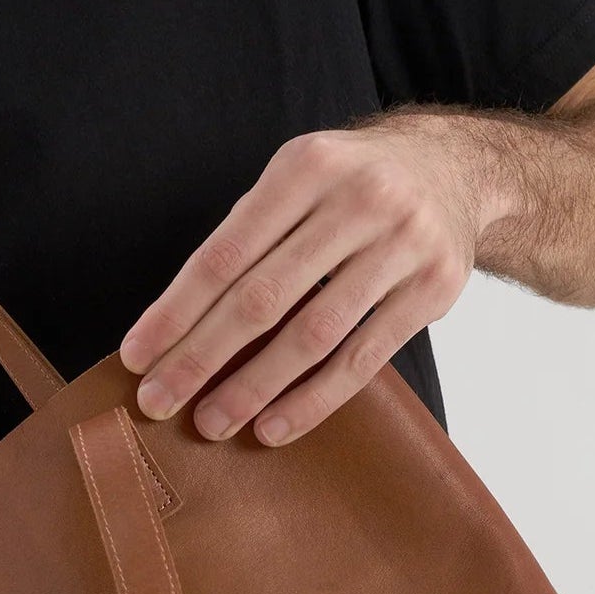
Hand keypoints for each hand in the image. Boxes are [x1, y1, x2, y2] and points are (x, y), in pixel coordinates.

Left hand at [119, 114, 495, 446]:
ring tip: (212, 423)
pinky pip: (362, 359)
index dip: (176, 312)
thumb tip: (177, 328)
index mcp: (305, 166)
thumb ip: (251, 237)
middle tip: (158, 403)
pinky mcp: (434, 288)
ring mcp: (402, 243)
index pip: (224, 254)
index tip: (136, 358)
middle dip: (201, 358)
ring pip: (312, 335)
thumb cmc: (353, 187)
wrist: (458, 168)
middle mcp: (358, 198)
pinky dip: (312, 400)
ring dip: (253, 388)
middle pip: (262, 298)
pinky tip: (272, 427)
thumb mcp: (301, 181)